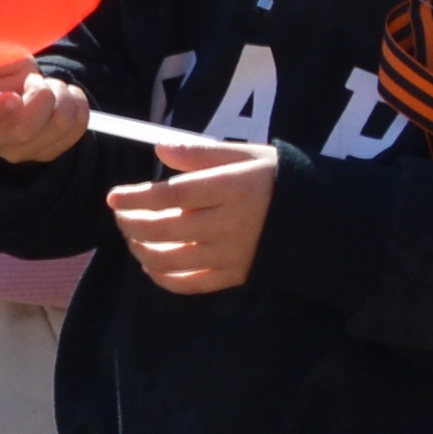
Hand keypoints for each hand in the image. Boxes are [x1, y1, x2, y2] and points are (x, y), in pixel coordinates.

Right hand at [0, 57, 90, 164]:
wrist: (17, 94)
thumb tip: (3, 60)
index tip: (12, 96)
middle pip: (22, 129)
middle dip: (41, 96)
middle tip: (39, 80)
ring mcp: (18, 153)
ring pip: (57, 127)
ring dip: (63, 97)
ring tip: (53, 86)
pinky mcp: (47, 153)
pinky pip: (75, 130)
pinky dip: (78, 106)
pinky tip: (66, 97)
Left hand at [110, 138, 277, 294]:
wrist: (318, 218)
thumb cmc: (274, 180)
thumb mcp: (244, 155)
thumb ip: (200, 153)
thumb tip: (159, 148)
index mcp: (232, 188)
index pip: (171, 195)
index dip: (136, 198)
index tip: (114, 197)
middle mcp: (230, 225)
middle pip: (164, 229)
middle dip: (131, 223)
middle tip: (120, 215)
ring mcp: (231, 255)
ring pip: (169, 261)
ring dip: (140, 249)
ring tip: (133, 235)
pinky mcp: (234, 277)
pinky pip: (188, 284)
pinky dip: (161, 277)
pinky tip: (151, 263)